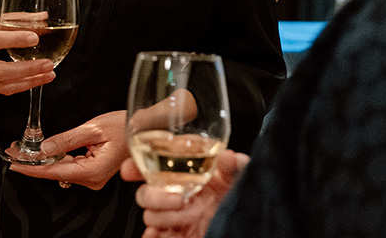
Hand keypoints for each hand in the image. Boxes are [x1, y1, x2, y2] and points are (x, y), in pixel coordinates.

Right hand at [0, 15, 55, 94]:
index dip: (15, 39)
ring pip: (3, 86)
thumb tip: (40, 19)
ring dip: (29, 82)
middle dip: (27, 70)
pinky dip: (21, 85)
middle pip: (0, 72)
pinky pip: (2, 90)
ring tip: (48, 74)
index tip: (35, 37)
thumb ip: (10, 21)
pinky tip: (34, 79)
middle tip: (48, 63)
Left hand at [9, 110, 128, 189]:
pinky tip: (44, 153)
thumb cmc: (125, 126)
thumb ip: (66, 140)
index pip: (54, 171)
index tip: (15, 164)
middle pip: (56, 173)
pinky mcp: (94, 172)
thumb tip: (45, 149)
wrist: (145, 128)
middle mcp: (92, 179)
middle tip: (14, 154)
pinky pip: (70, 167)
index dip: (32, 167)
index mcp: (92, 171)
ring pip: (61, 170)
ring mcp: (94, 178)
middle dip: (34, 163)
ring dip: (44, 161)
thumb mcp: (93, 129)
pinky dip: (56, 160)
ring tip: (23, 152)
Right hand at [120, 151, 248, 237]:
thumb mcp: (243, 178)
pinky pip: (155, 236)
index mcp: (188, 175)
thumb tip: (227, 157)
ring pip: (150, 215)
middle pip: (145, 192)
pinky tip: (159, 235)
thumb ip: (235, 167)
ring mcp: (177, 217)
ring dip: (166, 215)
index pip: (154, 165)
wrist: (254, 227)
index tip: (131, 169)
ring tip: (192, 214)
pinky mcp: (179, 235)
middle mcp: (178, 194)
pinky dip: (153, 236)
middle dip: (156, 195)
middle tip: (179, 198)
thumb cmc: (245, 198)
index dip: (138, 165)